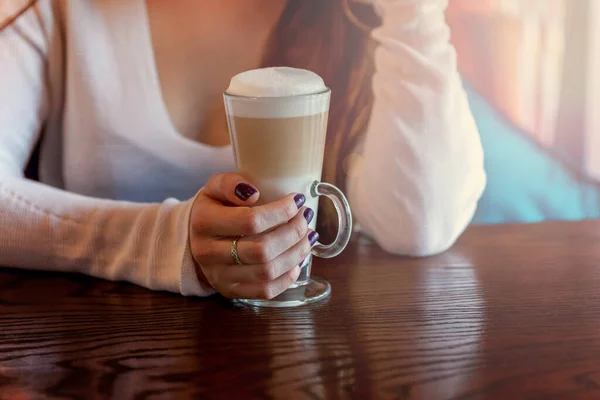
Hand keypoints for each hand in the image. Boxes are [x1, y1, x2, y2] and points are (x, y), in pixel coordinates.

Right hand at [189, 173, 318, 299]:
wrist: (196, 237)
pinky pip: (266, 291)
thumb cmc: (213, 208)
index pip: (250, 221)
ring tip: (308, 235)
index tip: (297, 200)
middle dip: (293, 233)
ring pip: (267, 272)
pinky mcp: (231, 291)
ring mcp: (219, 276)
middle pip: (262, 250)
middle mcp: (208, 253)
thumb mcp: (214, 188)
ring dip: (296, 253)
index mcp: (204, 222)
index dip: (281, 211)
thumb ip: (230, 183)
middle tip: (305, 217)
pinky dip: (288, 276)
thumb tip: (254, 193)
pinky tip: (297, 259)